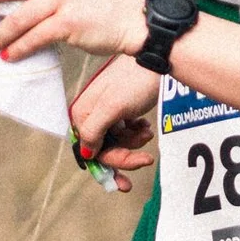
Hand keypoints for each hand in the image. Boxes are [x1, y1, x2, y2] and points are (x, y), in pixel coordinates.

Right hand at [70, 53, 159, 191]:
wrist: (157, 59)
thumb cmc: (135, 82)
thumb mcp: (112, 109)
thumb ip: (94, 131)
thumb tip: (84, 153)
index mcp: (81, 113)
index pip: (89, 151)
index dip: (107, 166)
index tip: (124, 181)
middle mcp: (89, 113)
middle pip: (103, 148)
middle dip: (124, 155)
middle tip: (145, 159)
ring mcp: (105, 110)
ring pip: (116, 140)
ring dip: (132, 142)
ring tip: (146, 131)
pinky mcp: (120, 107)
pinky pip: (125, 130)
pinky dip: (136, 132)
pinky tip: (144, 125)